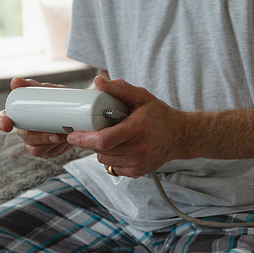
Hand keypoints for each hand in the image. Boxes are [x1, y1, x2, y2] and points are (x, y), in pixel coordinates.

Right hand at [0, 77, 72, 157]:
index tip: (6, 125)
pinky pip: (49, 153)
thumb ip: (33, 85)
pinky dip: (57, 148)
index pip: (3, 118)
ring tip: (63, 136)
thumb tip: (15, 81)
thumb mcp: (48, 90)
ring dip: (50, 143)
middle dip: (39, 137)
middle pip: (25, 136)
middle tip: (55, 134)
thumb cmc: (59, 99)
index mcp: (20, 115)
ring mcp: (36, 142)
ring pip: (37, 148)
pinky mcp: (47, 150)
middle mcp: (25, 130)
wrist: (79, 110)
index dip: (1, 122)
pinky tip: (65, 142)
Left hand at [67, 76, 187, 177]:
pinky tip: (121, 147)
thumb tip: (99, 81)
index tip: (73, 134)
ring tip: (114, 137)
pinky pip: (111, 166)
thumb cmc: (160, 116)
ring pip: (103, 159)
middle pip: (101, 150)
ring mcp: (137, 163)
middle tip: (98, 128)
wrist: (180, 136)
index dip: (84, 138)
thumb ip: (119, 88)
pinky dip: (111, 157)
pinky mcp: (137, 172)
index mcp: (137, 129)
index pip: (103, 140)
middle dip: (93, 140)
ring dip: (102, 149)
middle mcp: (138, 150)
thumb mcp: (142, 97)